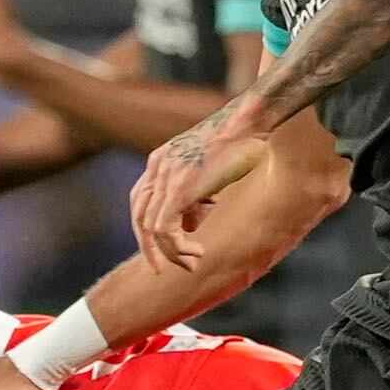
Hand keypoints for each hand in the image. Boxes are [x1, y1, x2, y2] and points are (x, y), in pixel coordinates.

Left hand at [129, 107, 269, 271]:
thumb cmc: (241, 141)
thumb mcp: (211, 169)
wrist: (251, 121)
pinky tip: (198, 252)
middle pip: (139, 215)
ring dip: (169, 252)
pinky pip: (165, 230)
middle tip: (163, 268)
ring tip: (192, 263)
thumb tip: (191, 223)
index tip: (166, 247)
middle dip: (149, 246)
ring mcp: (166, 177)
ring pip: (151, 228)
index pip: (141, 200)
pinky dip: (177, 248)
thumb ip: (196, 194)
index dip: (148, 227)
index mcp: (162, 158)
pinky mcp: (179, 189)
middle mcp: (158, 166)